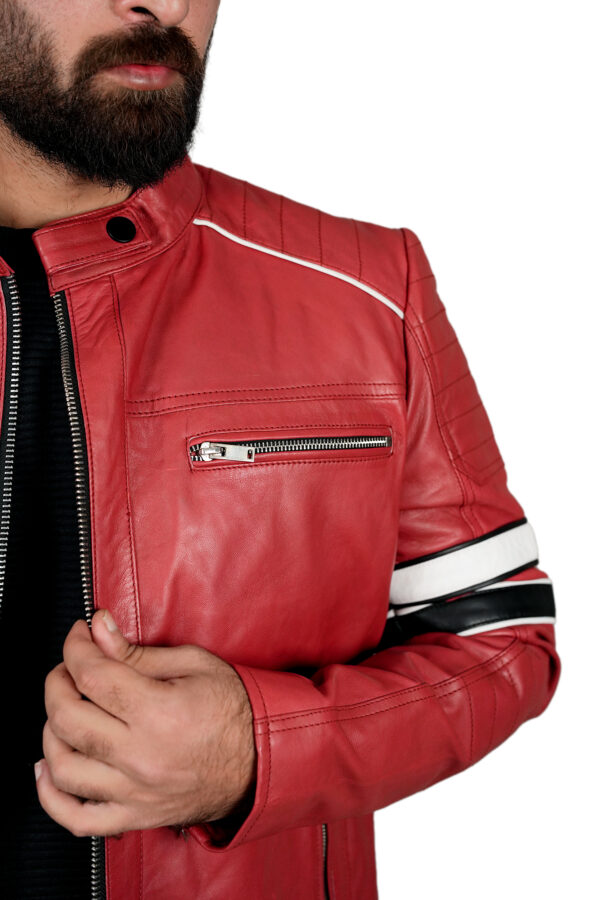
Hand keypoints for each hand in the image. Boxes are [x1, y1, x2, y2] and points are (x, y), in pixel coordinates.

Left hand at [35, 611, 256, 837]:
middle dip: (58, 683)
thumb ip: (137, 652)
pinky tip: (48, 769)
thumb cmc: (232, 709)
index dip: (76, 648)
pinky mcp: (134, 816)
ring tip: (65, 711)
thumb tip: (99, 630)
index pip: (93, 675)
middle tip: (69, 668)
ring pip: (64, 767)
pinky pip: (77, 818)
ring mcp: (135, 792)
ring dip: (51, 732)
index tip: (80, 635)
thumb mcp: (193, 664)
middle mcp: (141, 755)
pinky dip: (51, 796)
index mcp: (159, 711)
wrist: (261, 760)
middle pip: (68, 718)